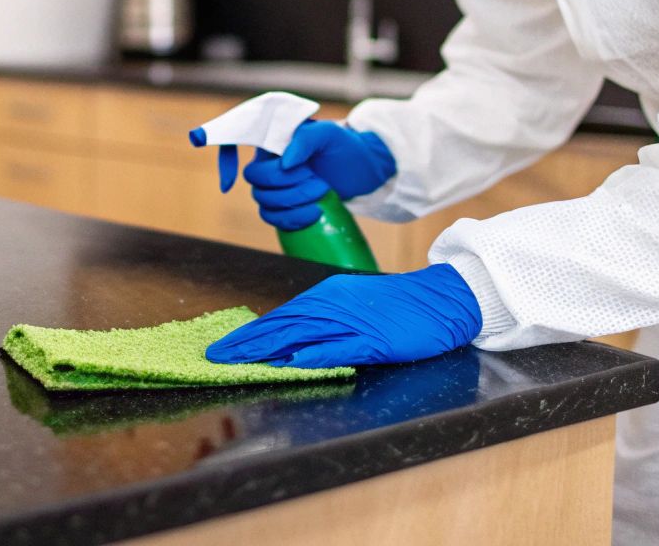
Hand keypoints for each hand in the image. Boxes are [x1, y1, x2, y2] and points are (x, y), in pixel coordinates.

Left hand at [206, 264, 482, 367]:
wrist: (442, 298)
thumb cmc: (400, 307)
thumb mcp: (355, 308)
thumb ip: (326, 323)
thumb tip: (292, 341)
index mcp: (327, 297)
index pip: (280, 316)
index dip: (249, 333)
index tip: (223, 346)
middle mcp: (332, 305)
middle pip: (281, 324)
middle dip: (246, 342)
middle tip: (217, 355)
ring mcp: (351, 321)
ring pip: (301, 334)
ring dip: (267, 347)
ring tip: (239, 360)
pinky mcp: (372, 338)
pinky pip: (337, 346)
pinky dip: (312, 353)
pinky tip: (292, 362)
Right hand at [242, 121, 395, 230]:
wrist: (364, 170)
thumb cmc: (345, 146)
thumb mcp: (329, 134)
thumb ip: (305, 139)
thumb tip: (283, 162)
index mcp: (273, 139)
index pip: (236, 141)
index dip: (224, 159)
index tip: (229, 183)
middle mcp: (269, 161)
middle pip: (255, 178)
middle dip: (285, 184)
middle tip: (316, 180)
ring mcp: (277, 185)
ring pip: (263, 200)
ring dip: (292, 202)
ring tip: (322, 193)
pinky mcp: (286, 205)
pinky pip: (273, 218)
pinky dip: (290, 220)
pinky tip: (312, 215)